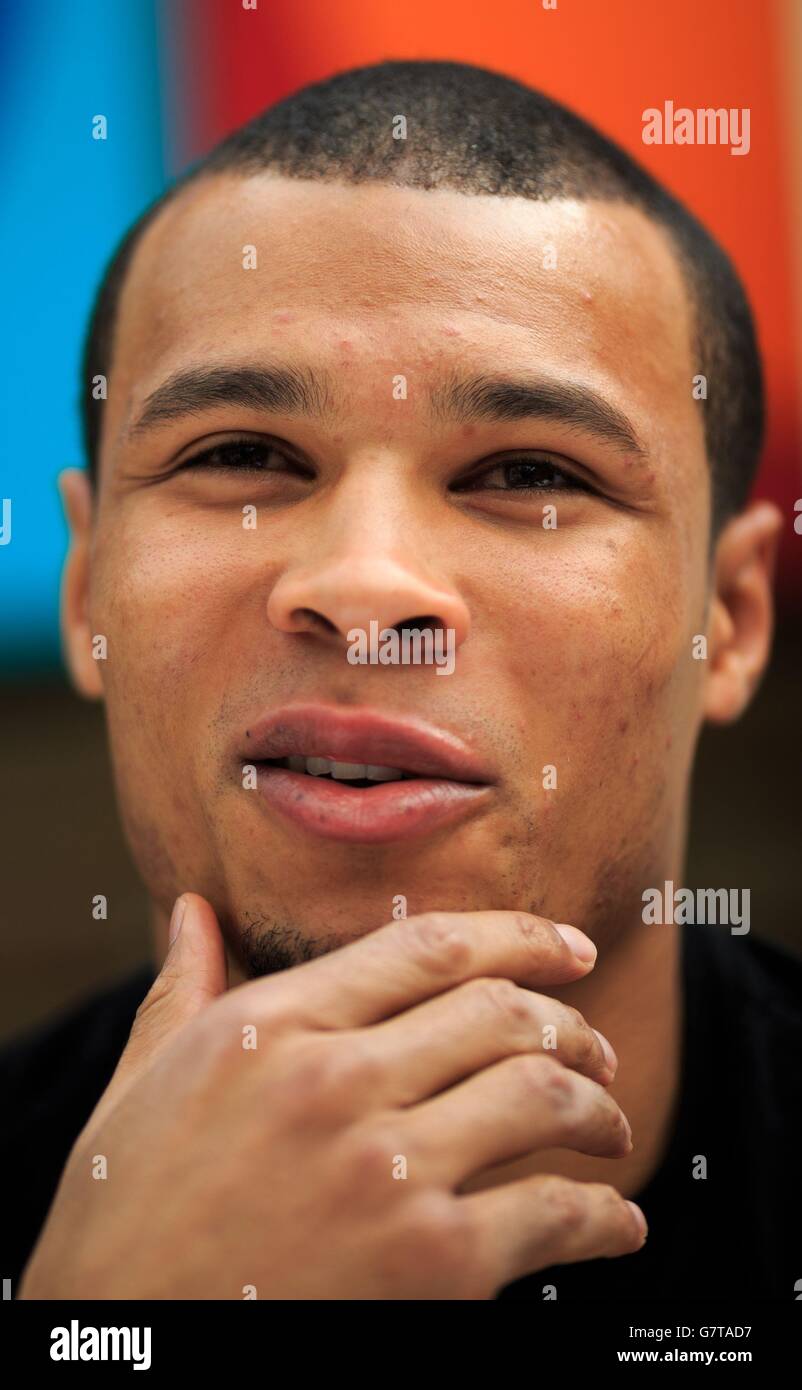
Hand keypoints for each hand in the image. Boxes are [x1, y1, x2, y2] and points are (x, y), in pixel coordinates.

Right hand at [18, 896, 645, 1299]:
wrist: (116, 1351)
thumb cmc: (122, 1218)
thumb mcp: (139, 1085)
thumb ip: (181, 989)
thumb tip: (194, 911)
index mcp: (272, 1025)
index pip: (429, 947)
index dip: (520, 936)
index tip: (568, 945)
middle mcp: (336, 1081)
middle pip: (501, 1012)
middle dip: (570, 1022)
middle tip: (594, 1046)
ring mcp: (386, 1171)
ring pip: (541, 1098)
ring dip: (597, 1109)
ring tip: (609, 1125)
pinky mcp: (429, 1266)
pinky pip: (553, 1216)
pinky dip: (604, 1218)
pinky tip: (615, 1225)